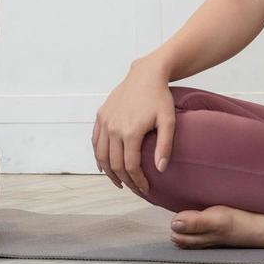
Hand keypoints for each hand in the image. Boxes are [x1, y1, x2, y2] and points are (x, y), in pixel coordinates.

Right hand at [92, 61, 175, 193]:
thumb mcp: (168, 120)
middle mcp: (113, 128)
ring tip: (119, 182)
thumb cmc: (159, 97)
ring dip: (109, 172)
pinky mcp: (101, 115)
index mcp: (130, 132)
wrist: (146, 74)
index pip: (130, 166)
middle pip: (115, 164)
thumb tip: (160, 170)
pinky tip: (104, 166)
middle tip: (135, 189)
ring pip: (101, 155)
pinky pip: (95, 141)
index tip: (145, 189)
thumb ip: (165, 146)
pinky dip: (98, 156)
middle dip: (125, 181)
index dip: (137, 181)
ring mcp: (105, 122)